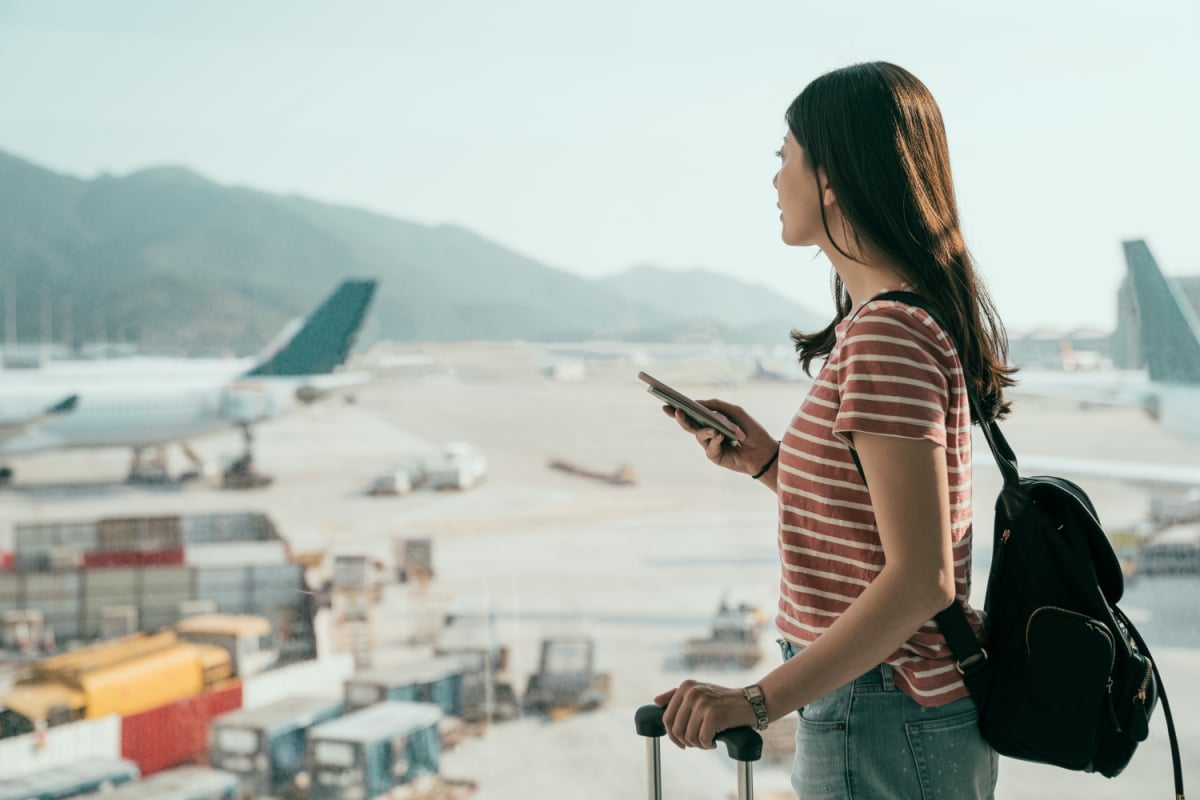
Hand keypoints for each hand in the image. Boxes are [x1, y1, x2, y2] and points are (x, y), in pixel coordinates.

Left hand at [653, 680, 756, 749]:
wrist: (751, 703)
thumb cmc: (724, 701)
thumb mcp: (699, 692)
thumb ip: (677, 695)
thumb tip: (656, 701)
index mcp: (686, 686)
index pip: (667, 717)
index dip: (672, 734)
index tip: (681, 742)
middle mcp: (692, 692)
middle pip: (675, 729)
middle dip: (685, 741)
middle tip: (697, 743)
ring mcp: (702, 703)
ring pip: (688, 736)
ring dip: (698, 744)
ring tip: (708, 741)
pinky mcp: (713, 715)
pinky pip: (702, 739)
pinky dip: (708, 744)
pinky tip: (715, 741)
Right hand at [662, 398, 776, 476]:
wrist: (763, 450)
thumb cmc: (750, 429)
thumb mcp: (734, 412)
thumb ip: (716, 405)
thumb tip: (696, 402)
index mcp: (711, 421)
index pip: (692, 415)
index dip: (678, 410)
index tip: (667, 403)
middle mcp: (708, 433)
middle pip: (690, 425)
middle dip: (682, 418)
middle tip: (677, 411)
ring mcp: (710, 445)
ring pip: (699, 435)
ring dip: (705, 431)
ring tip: (714, 429)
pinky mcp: (714, 456)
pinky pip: (709, 447)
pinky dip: (715, 441)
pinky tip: (720, 437)